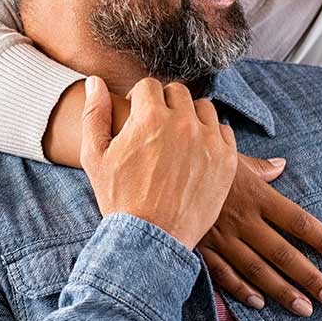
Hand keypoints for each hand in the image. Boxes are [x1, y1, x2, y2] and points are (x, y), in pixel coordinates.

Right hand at [80, 76, 237, 249]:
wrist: (150, 238)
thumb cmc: (119, 198)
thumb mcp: (95, 156)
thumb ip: (95, 113)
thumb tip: (95, 81)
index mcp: (150, 117)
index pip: (149, 85)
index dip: (139, 99)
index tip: (138, 116)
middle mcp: (183, 123)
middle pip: (177, 92)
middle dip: (165, 104)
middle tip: (157, 128)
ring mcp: (208, 141)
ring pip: (203, 108)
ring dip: (190, 117)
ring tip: (178, 139)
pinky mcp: (227, 160)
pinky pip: (223, 132)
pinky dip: (211, 137)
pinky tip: (197, 153)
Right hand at [197, 156, 321, 315]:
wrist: (157, 167)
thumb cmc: (198, 158)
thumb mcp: (231, 157)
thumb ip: (260, 167)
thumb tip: (282, 165)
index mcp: (256, 195)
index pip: (298, 221)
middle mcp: (243, 219)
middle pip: (283, 253)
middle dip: (310, 277)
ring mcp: (221, 237)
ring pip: (257, 270)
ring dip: (282, 291)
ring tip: (305, 308)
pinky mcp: (201, 247)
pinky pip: (224, 274)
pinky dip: (242, 290)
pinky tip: (260, 303)